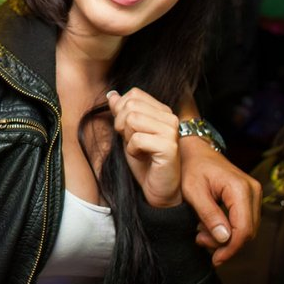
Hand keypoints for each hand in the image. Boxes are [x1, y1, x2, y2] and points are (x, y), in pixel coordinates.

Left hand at [108, 88, 181, 207]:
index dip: (121, 111)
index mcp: (162, 110)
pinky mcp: (169, 146)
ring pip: (132, 120)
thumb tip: (112, 94)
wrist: (157, 189)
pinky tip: (143, 157)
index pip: (134, 94)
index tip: (126, 130)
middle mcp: (169, 117)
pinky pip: (137, 139)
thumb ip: (121, 112)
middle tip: (132, 142)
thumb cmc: (143, 162)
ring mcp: (171, 130)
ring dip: (127, 138)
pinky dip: (132, 150)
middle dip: (122, 125)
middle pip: (131, 105)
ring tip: (138, 149)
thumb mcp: (127, 133)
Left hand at [179, 137, 261, 265]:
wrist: (194, 149)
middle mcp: (252, 190)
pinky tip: (208, 225)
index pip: (243, 229)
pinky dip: (227, 228)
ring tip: (201, 231)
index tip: (216, 259)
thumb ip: (209, 214)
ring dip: (225, 237)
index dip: (231, 248)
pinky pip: (243, 220)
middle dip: (225, 243)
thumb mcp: (193, 191)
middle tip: (200, 239)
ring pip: (246, 228)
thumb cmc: (190, 167)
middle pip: (248, 231)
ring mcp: (253, 193)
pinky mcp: (249, 196)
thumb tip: (225, 238)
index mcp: (239, 189)